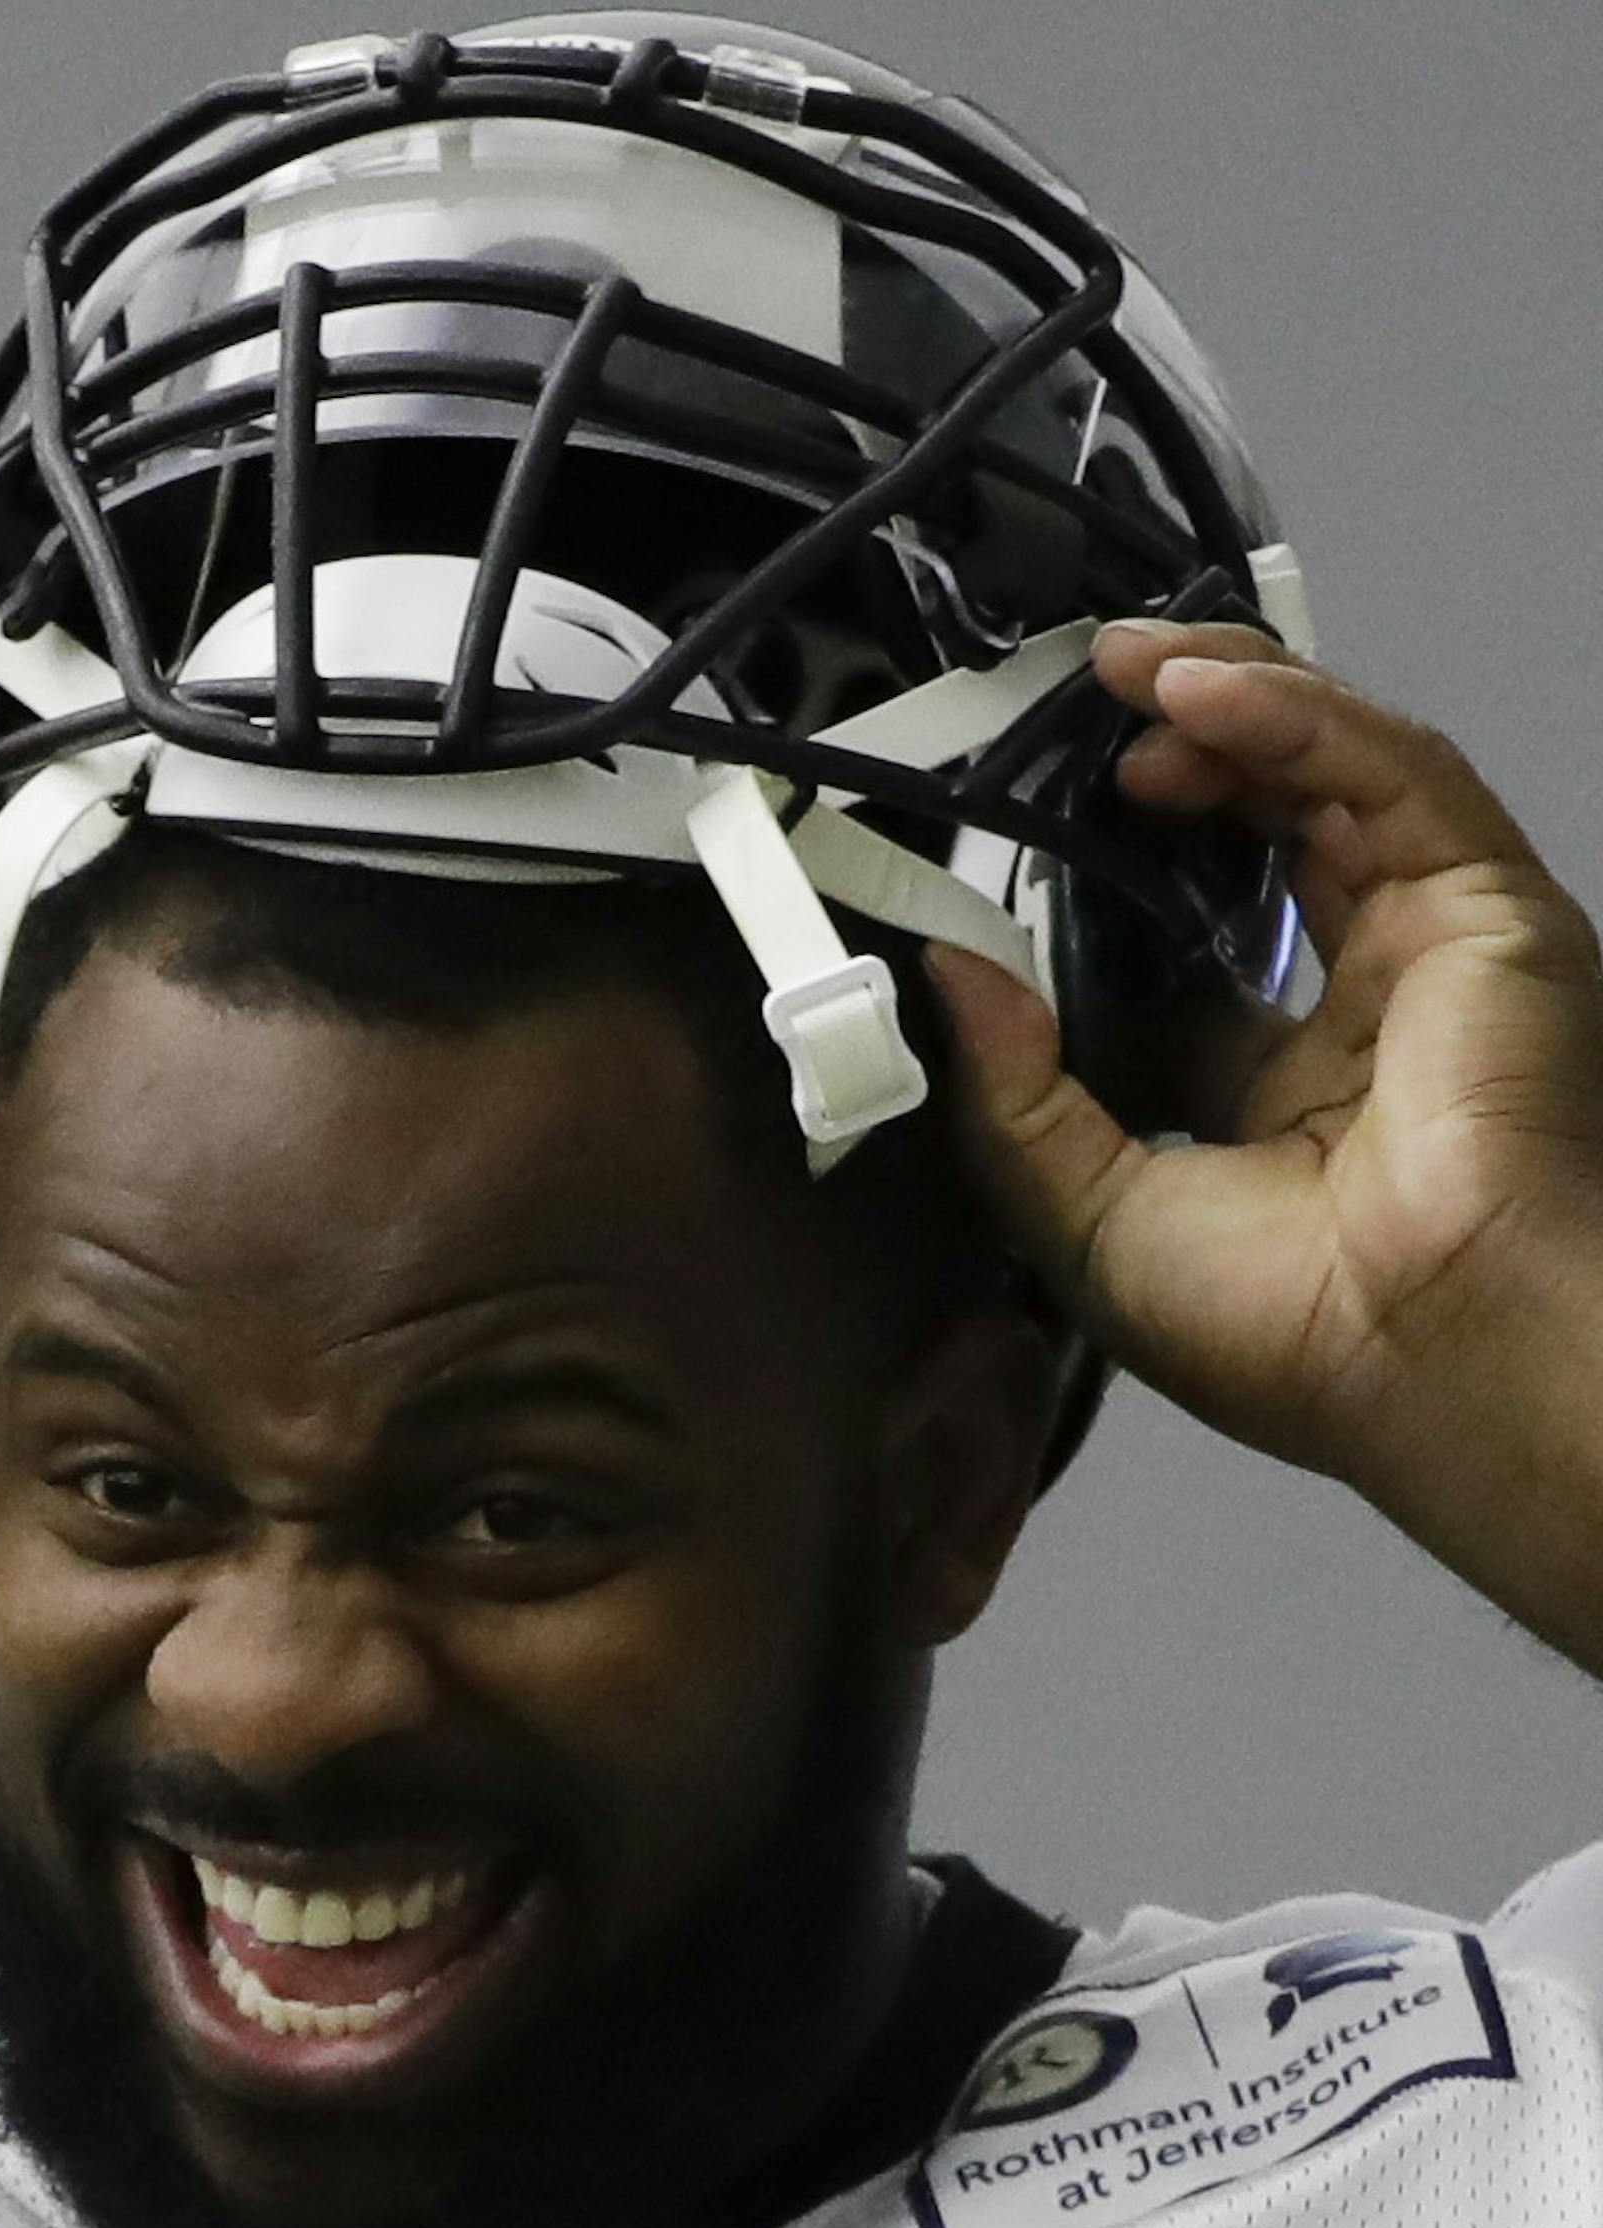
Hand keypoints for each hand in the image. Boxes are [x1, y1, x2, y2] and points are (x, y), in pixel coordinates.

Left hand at [927, 624, 1602, 1660]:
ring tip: (1118, 667)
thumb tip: (948, 966)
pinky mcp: (1486, 902)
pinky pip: (1388, 773)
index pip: (1195, 923)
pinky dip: (1293, 716)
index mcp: (1275, 1078)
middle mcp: (1361, 999)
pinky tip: (1193, 694)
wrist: (1424, 1353)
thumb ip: (1008, 1091)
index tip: (1026, 808)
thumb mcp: (1082, 1213)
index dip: (1117, 855)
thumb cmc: (1271, 1318)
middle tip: (1074, 698)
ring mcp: (1434, 944)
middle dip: (1173, 748)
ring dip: (1224, 703)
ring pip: (1333, 774)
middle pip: (1268, 822)